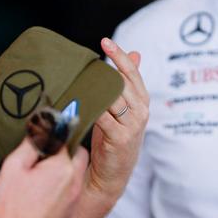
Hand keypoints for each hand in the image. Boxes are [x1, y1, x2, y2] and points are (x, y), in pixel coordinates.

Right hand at [0, 137, 87, 217]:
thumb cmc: (10, 205)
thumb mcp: (14, 166)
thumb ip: (30, 144)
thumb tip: (39, 132)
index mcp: (63, 167)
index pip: (66, 140)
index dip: (53, 136)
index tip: (45, 135)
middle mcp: (75, 182)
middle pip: (79, 155)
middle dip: (66, 151)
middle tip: (45, 153)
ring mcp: (74, 199)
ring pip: (77, 173)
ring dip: (65, 168)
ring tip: (42, 172)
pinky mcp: (70, 212)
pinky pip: (73, 190)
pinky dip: (64, 185)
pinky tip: (44, 190)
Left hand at [87, 37, 148, 201]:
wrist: (111, 175)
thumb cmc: (113, 139)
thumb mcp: (123, 109)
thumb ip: (128, 83)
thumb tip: (135, 53)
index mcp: (142, 101)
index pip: (132, 72)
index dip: (119, 56)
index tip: (105, 41)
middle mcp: (141, 111)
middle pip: (122, 82)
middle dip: (102, 71)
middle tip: (82, 61)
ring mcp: (132, 125)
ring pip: (113, 97)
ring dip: (93, 88)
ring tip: (76, 79)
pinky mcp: (120, 138)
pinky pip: (104, 116)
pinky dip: (91, 107)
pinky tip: (77, 101)